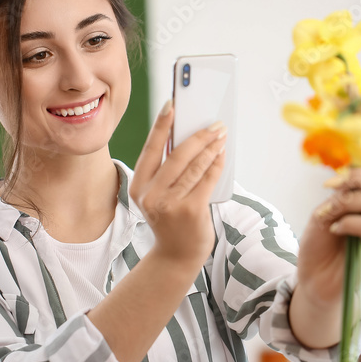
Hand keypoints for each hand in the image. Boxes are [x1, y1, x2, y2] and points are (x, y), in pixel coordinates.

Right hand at [129, 101, 227, 267]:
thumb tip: (191, 137)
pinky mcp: (190, 211)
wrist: (176, 257)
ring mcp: (170, 204)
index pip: (151, 149)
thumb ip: (168, 172)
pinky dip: (216, 164)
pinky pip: (206, 180)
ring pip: (194, 166)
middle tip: (213, 123)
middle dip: (197, 135)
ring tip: (221, 134)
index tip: (173, 104)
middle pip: (176, 155)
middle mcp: (150, 195)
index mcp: (138, 186)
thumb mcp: (160, 195)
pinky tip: (222, 154)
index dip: (162, 125)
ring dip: (211, 147)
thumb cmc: (171, 220)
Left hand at [295, 167, 360, 310]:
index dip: (357, 172)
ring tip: (329, 216)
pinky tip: (334, 229)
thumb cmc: (317, 248)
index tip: (330, 183)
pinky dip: (349, 223)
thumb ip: (336, 201)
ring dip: (346, 203)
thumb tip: (346, 186)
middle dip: (353, 181)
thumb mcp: (321, 217)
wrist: (313, 280)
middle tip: (330, 191)